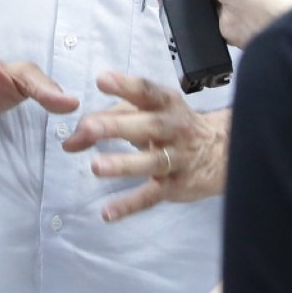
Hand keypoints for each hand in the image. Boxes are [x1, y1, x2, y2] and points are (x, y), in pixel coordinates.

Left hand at [62, 71, 228, 220]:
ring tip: (96, 166)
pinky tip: (108, 213)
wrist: (221, 153)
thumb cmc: (172, 127)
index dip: (125, 85)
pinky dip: (130, 205)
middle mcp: (174, 129)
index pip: (147, 91)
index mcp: (166, 104)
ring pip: (151, 162)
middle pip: (148, 125)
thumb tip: (70, 141)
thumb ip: (107, 120)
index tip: (102, 80)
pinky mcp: (176, 185)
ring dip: (123, 164)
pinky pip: (152, 196)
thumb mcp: (147, 114)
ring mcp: (177, 158)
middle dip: (117, 126)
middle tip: (89, 127)